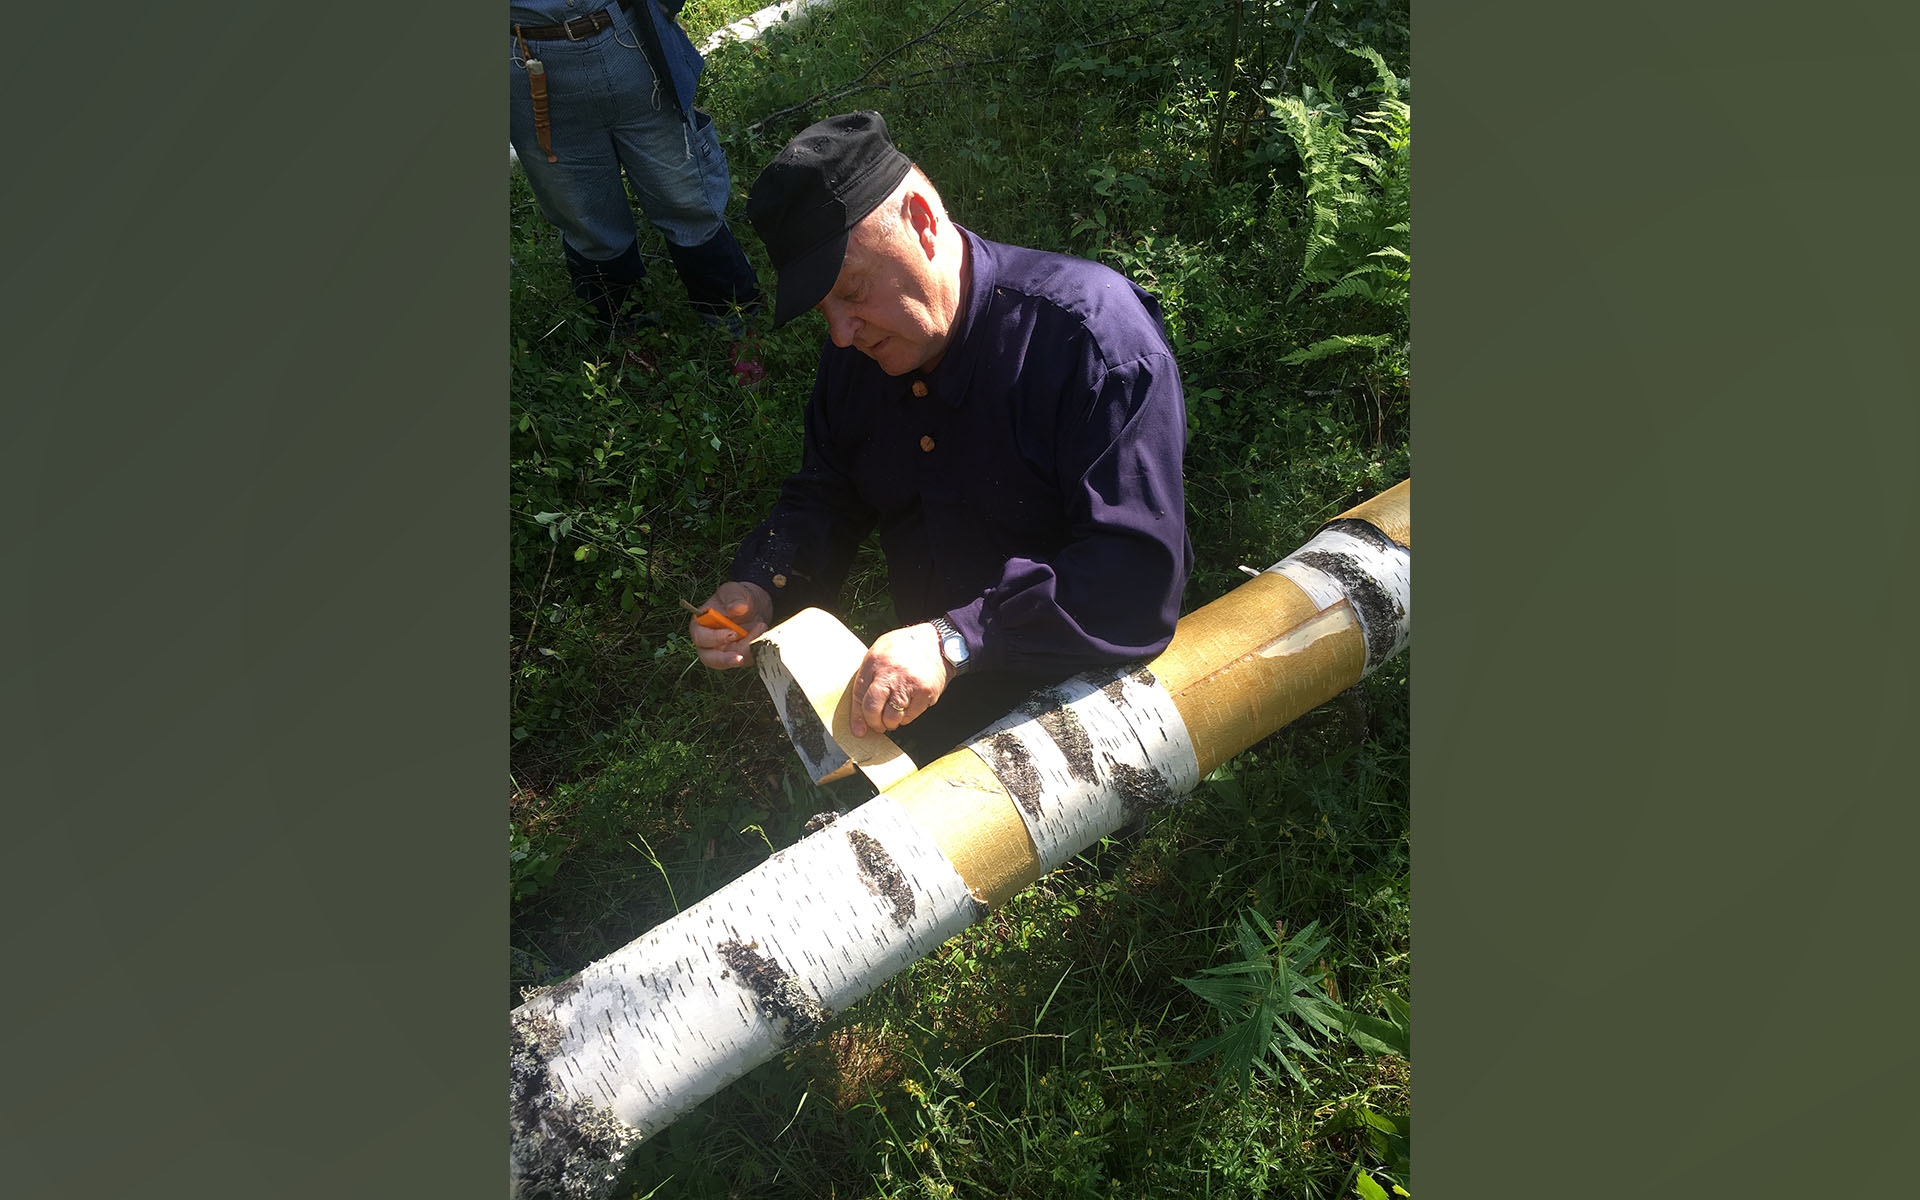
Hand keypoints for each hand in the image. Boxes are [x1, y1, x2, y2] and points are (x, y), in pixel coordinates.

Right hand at [690, 581, 772, 668]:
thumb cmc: (737, 597)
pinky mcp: (738, 656)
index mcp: (700, 625)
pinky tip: (764, 634)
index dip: (714, 638)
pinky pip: (746, 660)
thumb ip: (734, 598)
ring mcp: (723, 652)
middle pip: (710, 659)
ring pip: (730, 661)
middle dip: (726, 659)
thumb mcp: (734, 591)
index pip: (700, 637)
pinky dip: (756, 651)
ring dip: (747, 651)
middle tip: (742, 655)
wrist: (753, 605)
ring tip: (761, 629)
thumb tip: (736, 608)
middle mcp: (708, 642)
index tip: (733, 633)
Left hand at [850, 622, 948, 736]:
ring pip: (892, 717)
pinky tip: (907, 708)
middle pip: (873, 709)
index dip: (857, 716)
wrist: (937, 643)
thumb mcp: (880, 652)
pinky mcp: (925, 693)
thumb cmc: (904, 648)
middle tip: (877, 725)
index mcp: (875, 661)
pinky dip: (906, 717)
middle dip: (873, 723)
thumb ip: (868, 676)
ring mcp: (908, 684)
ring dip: (890, 723)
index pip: (859, 694)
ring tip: (892, 718)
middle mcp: (890, 673)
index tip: (858, 730)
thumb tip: (860, 709)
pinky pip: (910, 716)